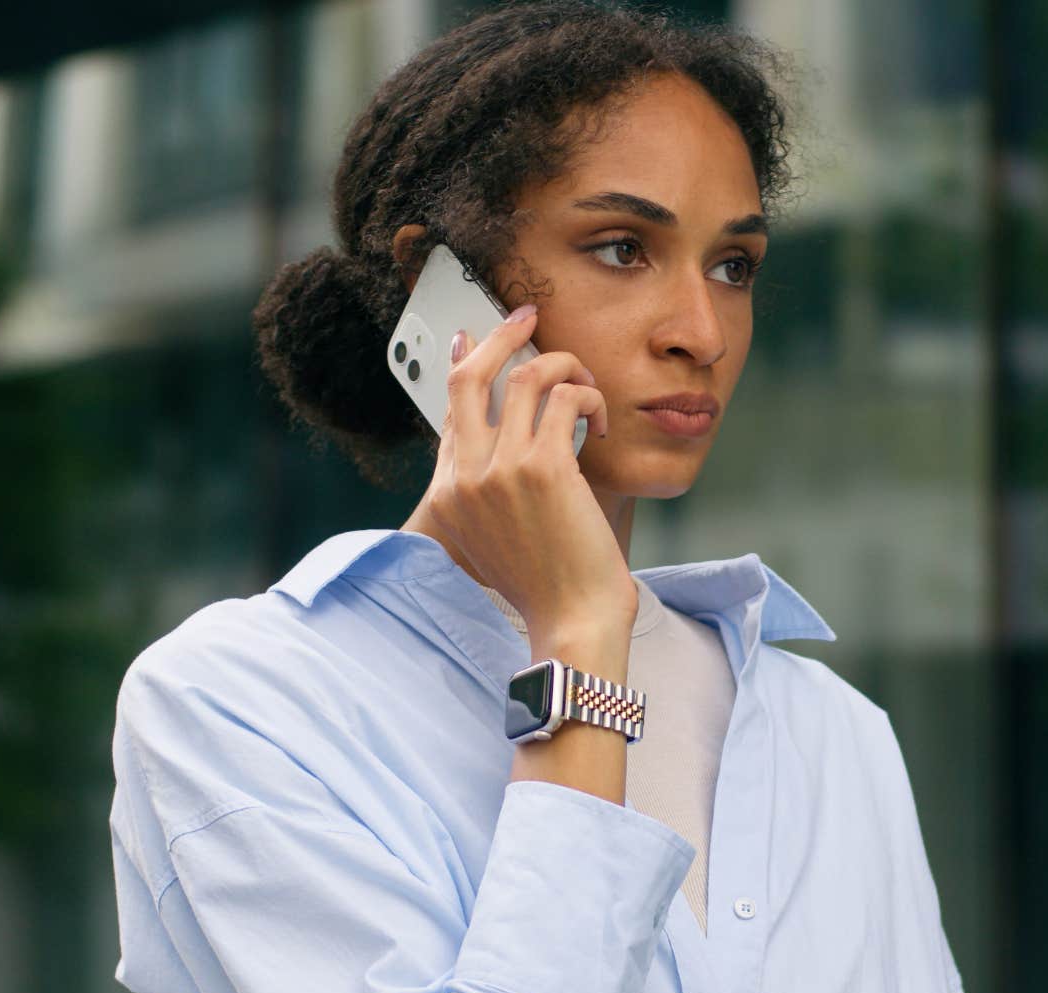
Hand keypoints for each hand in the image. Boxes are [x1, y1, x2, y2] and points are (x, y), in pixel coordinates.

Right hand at [424, 305, 636, 640]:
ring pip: (525, 376)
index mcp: (448, 495)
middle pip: (468, 377)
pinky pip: (565, 397)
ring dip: (565, 367)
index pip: (450, 411)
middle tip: (528, 315)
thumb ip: (487, 498)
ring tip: (586, 384)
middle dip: (500, 334)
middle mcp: (463, 477)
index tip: (473, 338)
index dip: (465, 365)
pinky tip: (599, 423)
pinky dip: (589, 398)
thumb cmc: (548, 589)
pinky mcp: (541, 465)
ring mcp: (498, 468)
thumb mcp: (495, 543)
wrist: (570, 621)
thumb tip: (504, 455)